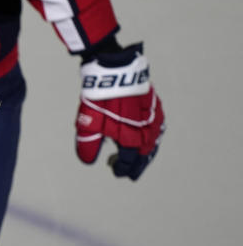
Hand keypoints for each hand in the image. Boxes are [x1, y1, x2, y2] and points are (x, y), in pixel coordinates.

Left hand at [75, 43, 164, 179]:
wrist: (113, 69)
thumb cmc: (100, 98)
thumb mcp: (88, 122)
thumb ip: (88, 144)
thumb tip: (88, 161)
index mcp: (130, 137)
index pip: (128, 160)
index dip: (123, 168)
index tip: (117, 172)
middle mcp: (145, 129)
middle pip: (143, 153)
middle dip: (138, 165)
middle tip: (133, 175)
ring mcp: (152, 117)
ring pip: (153, 140)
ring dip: (147, 152)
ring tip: (142, 160)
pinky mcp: (154, 105)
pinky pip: (158, 125)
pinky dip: (154, 136)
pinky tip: (151, 138)